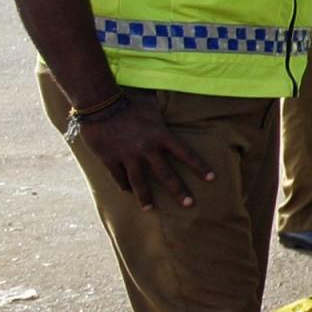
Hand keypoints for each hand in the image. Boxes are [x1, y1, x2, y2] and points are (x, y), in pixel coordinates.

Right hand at [79, 96, 213, 209]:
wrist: (100, 103)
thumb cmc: (129, 102)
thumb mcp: (152, 105)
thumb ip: (164, 116)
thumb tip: (178, 108)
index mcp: (160, 135)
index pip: (186, 154)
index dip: (199, 167)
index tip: (211, 178)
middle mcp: (146, 148)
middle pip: (166, 175)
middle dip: (179, 191)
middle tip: (189, 204)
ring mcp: (127, 156)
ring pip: (139, 182)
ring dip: (145, 197)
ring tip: (150, 209)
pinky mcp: (109, 159)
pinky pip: (118, 177)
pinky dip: (124, 185)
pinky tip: (128, 192)